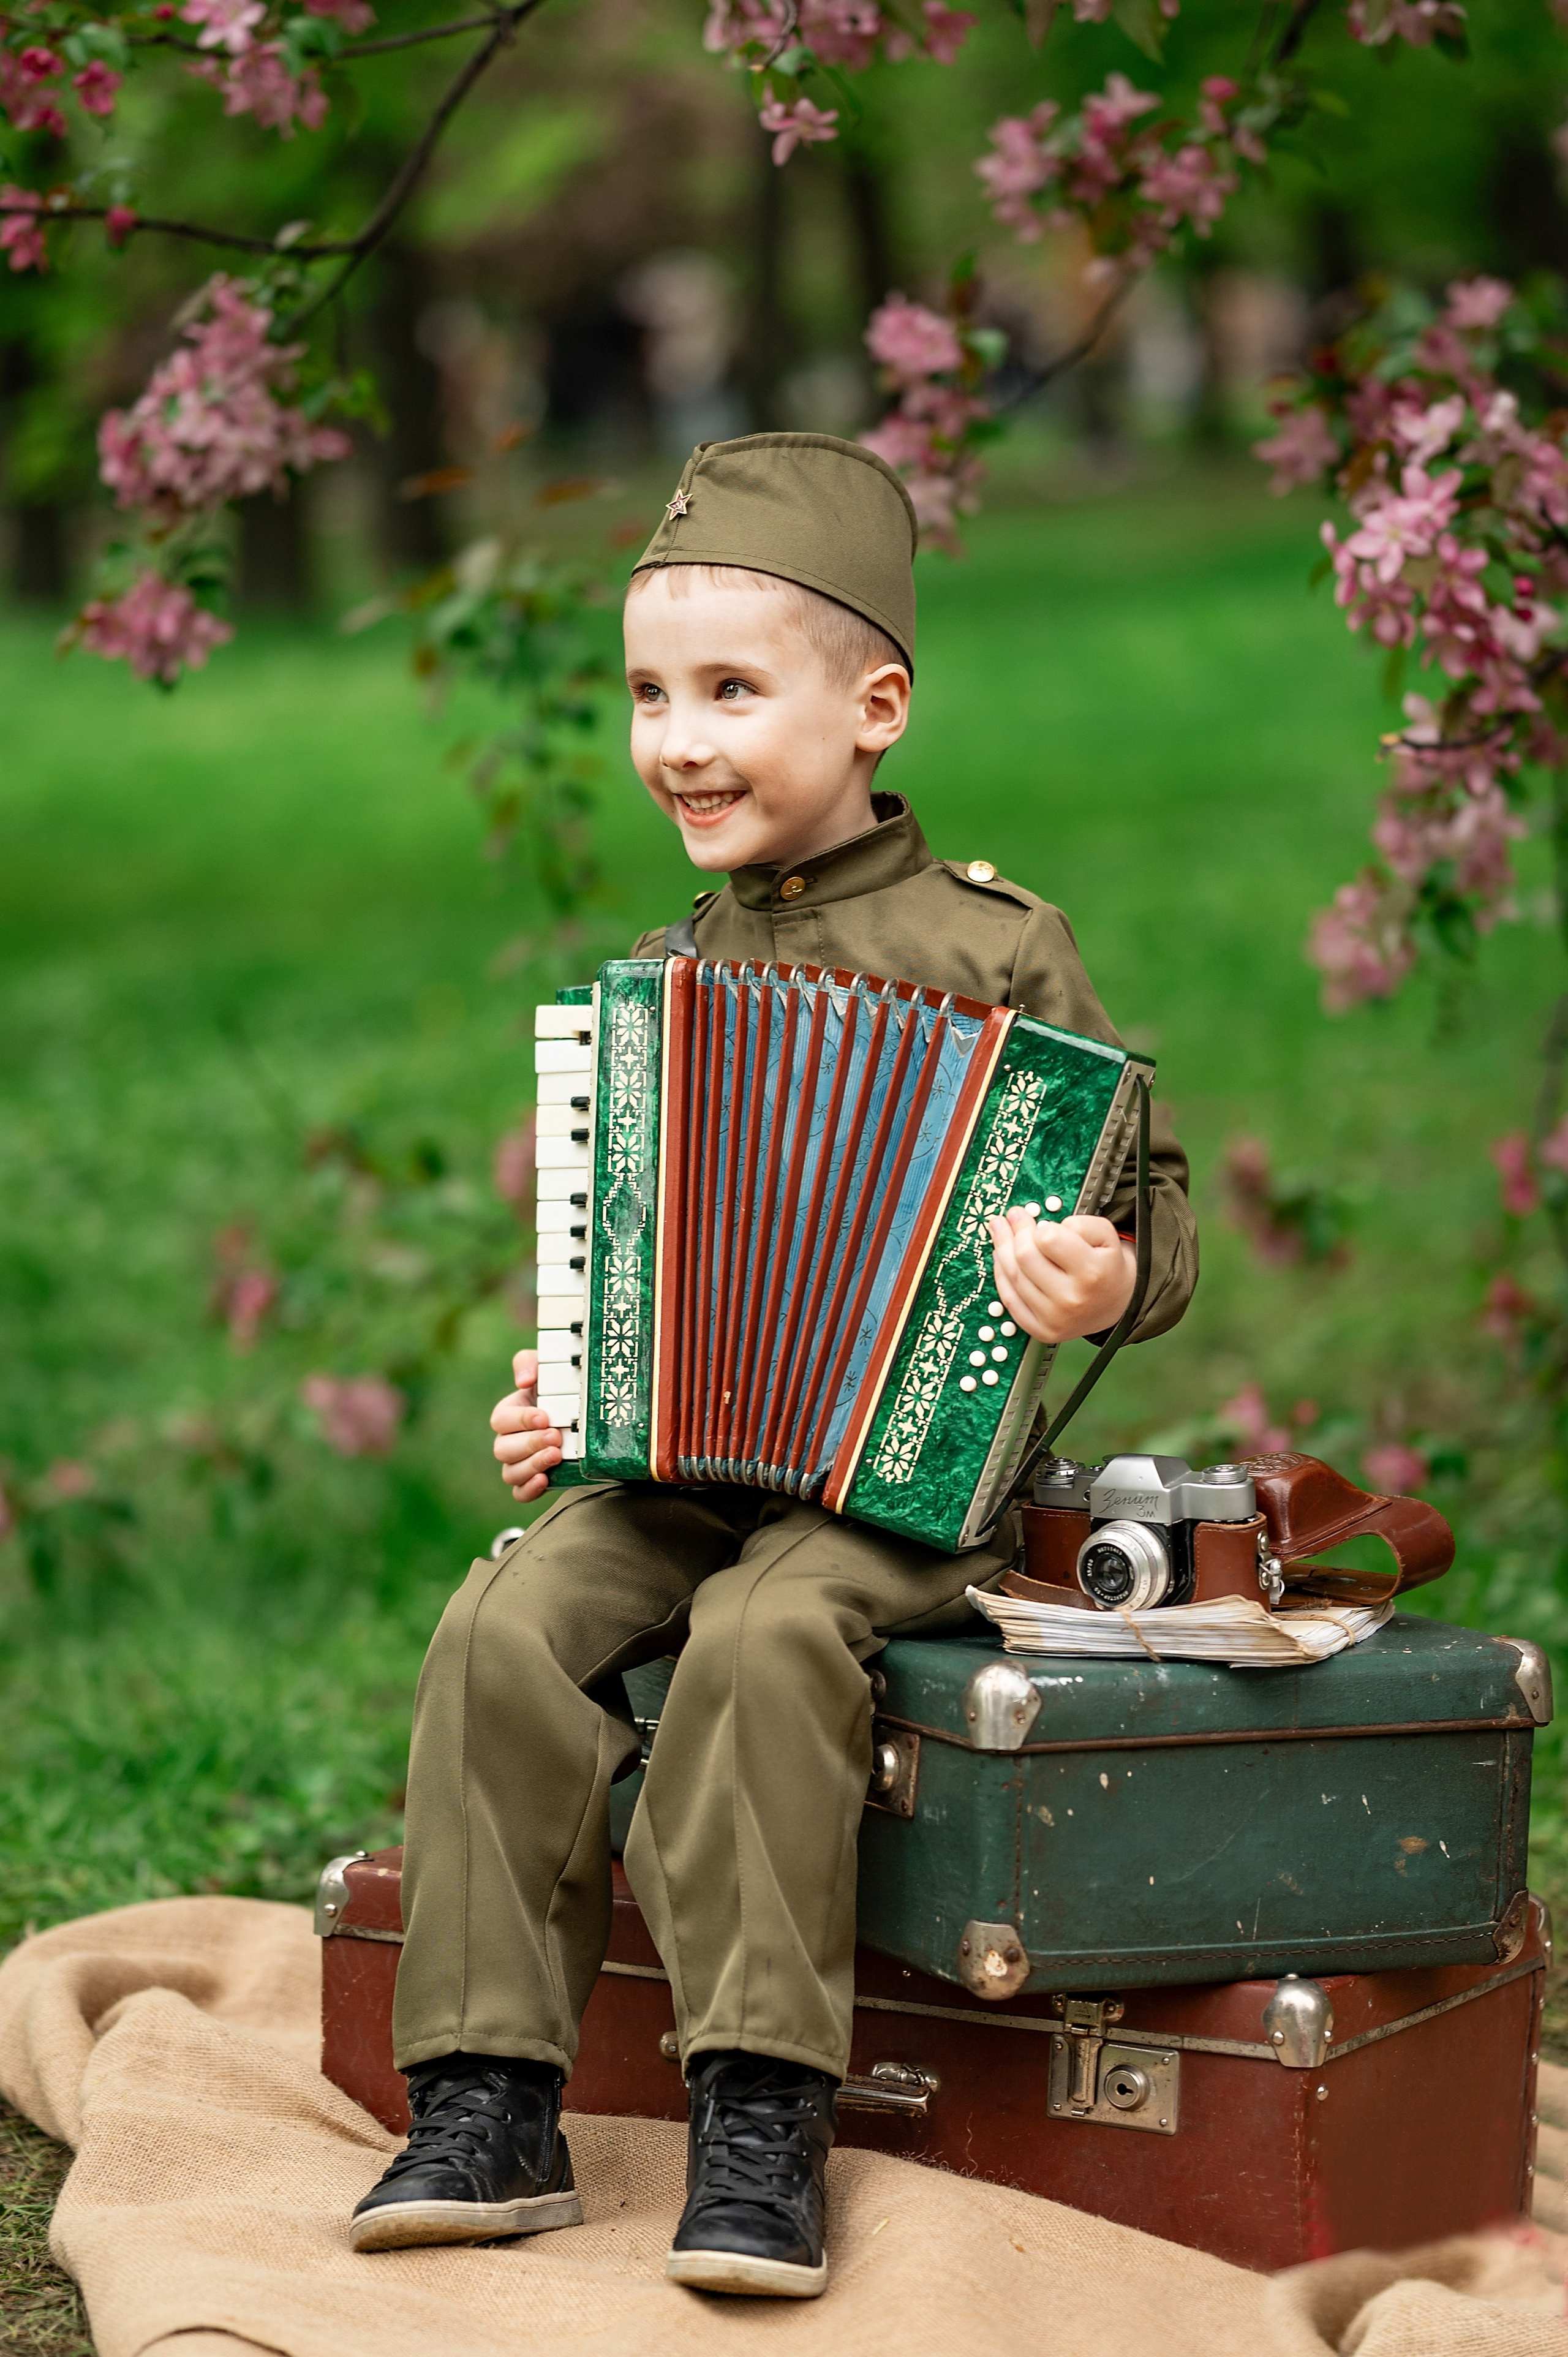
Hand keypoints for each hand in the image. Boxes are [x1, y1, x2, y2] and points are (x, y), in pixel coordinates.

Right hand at [491, 1348, 561, 1503]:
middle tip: (555, 1437)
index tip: (544, 1417)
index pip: (501, 1420)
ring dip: (532, 1465)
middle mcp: (510, 1441)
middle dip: (529, 1443)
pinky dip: (529, 1489)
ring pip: (510, 1473)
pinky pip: (520, 1493)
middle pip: (503, 1449)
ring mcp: (519, 1464)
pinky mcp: (533, 1482)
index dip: (520, 1420)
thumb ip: (528, 1363)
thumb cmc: (560, 1390)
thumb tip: (522, 1381)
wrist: (586, 1420)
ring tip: (556, 1456)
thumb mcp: (546, 1369)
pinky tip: (545, 1480)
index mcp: (510, 1414)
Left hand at [986, 1210, 1136, 1346]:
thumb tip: (1040, 1226)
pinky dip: (1001, 1275)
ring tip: (1002, 1232)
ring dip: (1002, 1249)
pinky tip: (1001, 1258)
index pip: (1048, 1239)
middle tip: (1015, 1218)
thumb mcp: (1107, 1235)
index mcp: (1091, 1272)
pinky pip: (1009, 1299)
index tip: (1040, 1223)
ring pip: (1012, 1275)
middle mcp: (1072, 1299)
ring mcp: (1054, 1318)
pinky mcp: (1041, 1330)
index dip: (1042, 1227)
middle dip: (1017, 1233)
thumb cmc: (1108, 1266)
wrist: (1117, 1303)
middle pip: (1024, 1256)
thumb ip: (1079, 1223)